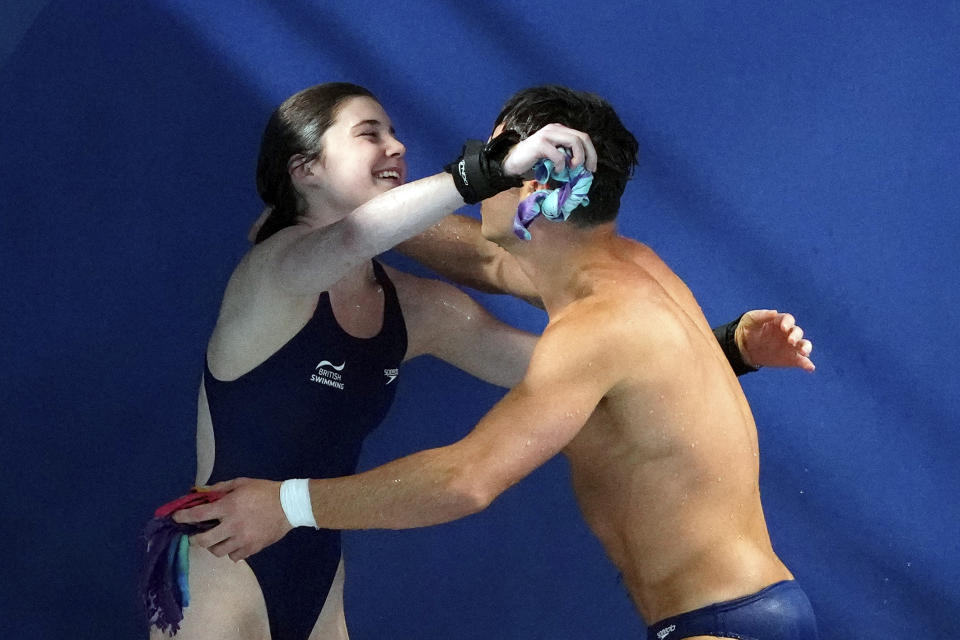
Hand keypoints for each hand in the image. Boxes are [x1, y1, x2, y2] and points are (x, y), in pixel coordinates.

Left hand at [172, 477, 291, 561]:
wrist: (289, 505)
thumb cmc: (264, 491)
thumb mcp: (241, 483)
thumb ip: (220, 488)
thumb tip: (201, 492)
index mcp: (228, 507)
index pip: (198, 515)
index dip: (183, 517)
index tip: (176, 518)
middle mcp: (232, 526)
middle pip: (204, 541)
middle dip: (194, 539)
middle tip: (195, 536)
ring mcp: (242, 539)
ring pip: (218, 552)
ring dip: (213, 546)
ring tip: (217, 539)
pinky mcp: (252, 548)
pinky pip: (234, 556)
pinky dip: (231, 551)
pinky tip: (234, 543)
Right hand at [501, 123, 597, 177]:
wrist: (511, 164)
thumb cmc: (533, 163)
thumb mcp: (554, 157)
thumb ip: (567, 156)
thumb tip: (584, 167)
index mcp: (559, 131)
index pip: (583, 137)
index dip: (591, 153)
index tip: (592, 168)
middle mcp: (554, 129)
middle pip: (582, 137)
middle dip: (589, 155)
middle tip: (588, 171)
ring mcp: (547, 135)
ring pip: (574, 141)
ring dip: (578, 158)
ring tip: (572, 169)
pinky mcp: (540, 144)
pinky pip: (558, 154)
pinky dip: (561, 165)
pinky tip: (556, 171)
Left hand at [736, 309, 814, 371]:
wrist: (744, 349)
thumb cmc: (748, 329)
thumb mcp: (751, 319)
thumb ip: (762, 315)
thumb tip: (775, 312)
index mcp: (780, 322)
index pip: (789, 319)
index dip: (787, 323)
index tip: (783, 328)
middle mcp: (788, 333)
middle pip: (798, 332)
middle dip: (796, 336)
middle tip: (790, 341)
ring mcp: (791, 346)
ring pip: (804, 345)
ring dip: (806, 348)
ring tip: (804, 352)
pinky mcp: (791, 358)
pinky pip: (802, 361)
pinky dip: (807, 364)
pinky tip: (809, 367)